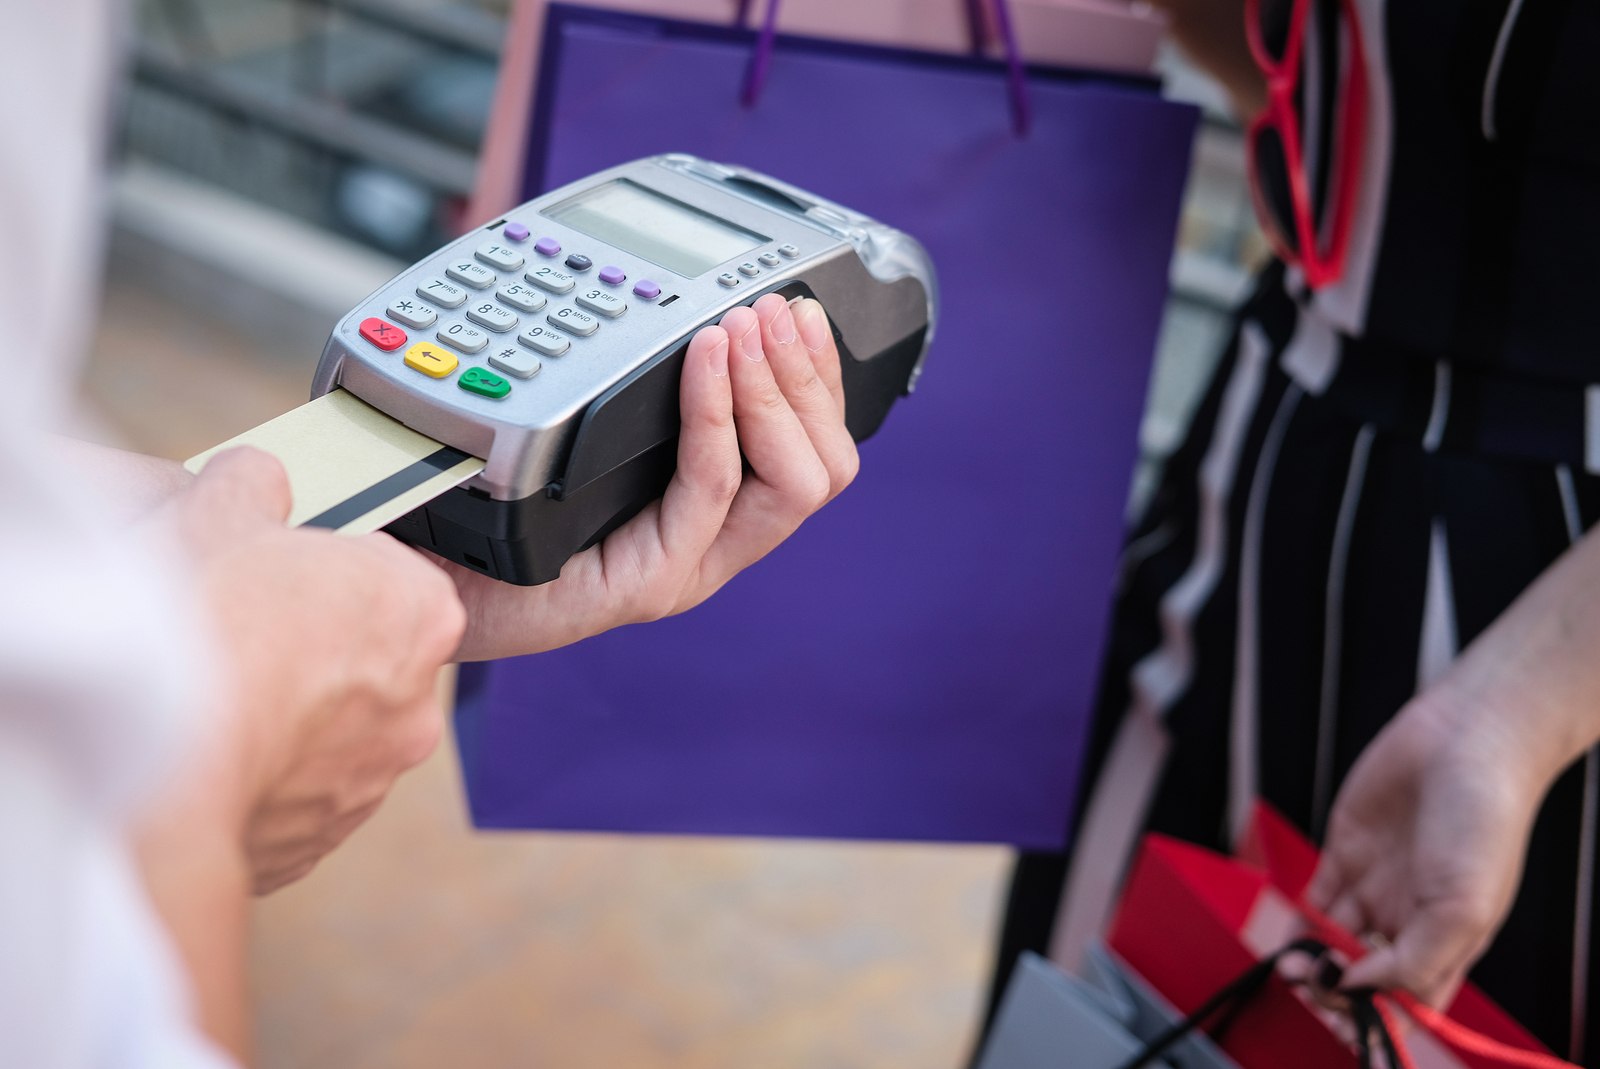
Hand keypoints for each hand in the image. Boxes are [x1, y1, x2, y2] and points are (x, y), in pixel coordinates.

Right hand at [161, 446, 465, 891]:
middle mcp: (417, 702)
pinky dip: (258, 775)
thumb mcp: (221, 513)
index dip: (326, 567)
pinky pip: (293, 793)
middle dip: (309, 645)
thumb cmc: (203, 631)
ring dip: (284, 715)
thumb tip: (255, 478)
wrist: (159, 767)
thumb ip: (254, 484)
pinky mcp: (321, 839)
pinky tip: (207, 752)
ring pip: (329, 730)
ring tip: (213, 697)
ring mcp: (372, 778)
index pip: (389, 574)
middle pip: (363, 656)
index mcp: (419, 611)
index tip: (277, 572)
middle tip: (237, 633)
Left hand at [445, 293, 858, 660]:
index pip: (816, 447)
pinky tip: (702, 361)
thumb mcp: (580, 418)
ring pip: (791, 485)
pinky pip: (709, 490)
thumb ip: (635, 379)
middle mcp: (712, 543)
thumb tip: (675, 290)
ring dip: (773, 392)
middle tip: (770, 312)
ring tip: (740, 330)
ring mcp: (685, 568)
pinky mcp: (646, 584)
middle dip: (806, 376)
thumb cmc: (492, 495)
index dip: (822, 374)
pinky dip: (716, 416)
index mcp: (712, 510)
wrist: (418, 568)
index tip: (799, 308)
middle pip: (825, 467)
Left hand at [1306, 691, 1542, 1006]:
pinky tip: (1289, 935)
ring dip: (1310, 960)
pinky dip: (1298, 921)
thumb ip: (1412, 960)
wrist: (1463, 742)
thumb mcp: (1462, 908)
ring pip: (1333, 941)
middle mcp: (1410, 918)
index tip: (1347, 1014)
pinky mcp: (1346, 852)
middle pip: (1364, 974)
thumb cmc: (1483, 820)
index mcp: (1449, 940)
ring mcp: (1376, 886)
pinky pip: (1314, 899)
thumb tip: (1359, 986)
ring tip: (1291, 968)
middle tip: (1309, 987)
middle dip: (1334, 989)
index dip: (1379, 1016)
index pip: (1410, 1000)